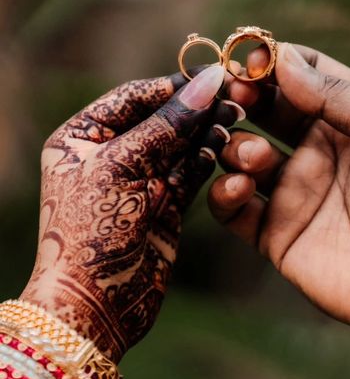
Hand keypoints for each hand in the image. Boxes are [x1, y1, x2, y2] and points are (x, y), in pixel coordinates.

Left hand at [21, 65, 238, 361]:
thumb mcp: (122, 169)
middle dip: (194, 108)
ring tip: (236, 115)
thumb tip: (206, 84)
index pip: (133, 98)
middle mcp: (112, 156)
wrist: (96, 303)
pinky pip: (189, 173)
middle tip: (234, 93)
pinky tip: (224, 143)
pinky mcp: (165, 205)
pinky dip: (207, 159)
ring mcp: (140, 182)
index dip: (171, 86)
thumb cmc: (91, 233)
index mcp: (83, 138)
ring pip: (179, 146)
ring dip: (206, 132)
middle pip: (161, 120)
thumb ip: (166, 126)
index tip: (210, 75)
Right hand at [209, 43, 349, 362]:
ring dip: (235, 148)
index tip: (249, 59)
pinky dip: (224, 194)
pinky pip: (232, 209)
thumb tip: (283, 60)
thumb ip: (338, 94)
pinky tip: (239, 188)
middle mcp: (315, 153)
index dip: (273, 63)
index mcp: (347, 122)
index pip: (300, 77)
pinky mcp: (273, 233)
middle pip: (263, 112)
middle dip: (242, 100)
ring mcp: (292, 193)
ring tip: (253, 157)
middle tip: (229, 96)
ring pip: (240, 157)